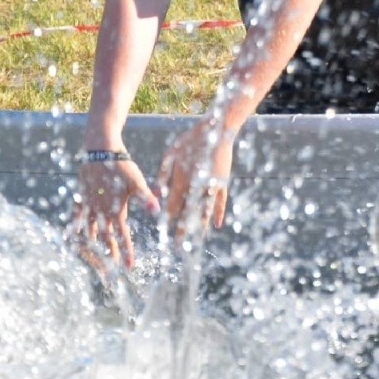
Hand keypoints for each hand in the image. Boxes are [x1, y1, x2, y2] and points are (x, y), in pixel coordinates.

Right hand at [73, 158, 157, 268]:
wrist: (100, 149)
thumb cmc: (121, 165)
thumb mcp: (136, 181)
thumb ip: (145, 197)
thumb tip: (157, 210)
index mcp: (116, 209)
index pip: (122, 236)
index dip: (126, 252)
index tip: (129, 266)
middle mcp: (101, 210)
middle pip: (105, 236)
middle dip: (110, 252)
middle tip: (114, 266)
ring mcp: (90, 204)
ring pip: (91, 228)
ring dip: (95, 242)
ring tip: (98, 254)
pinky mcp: (82, 195)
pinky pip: (77, 214)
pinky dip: (76, 224)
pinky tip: (76, 232)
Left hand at [157, 118, 235, 237]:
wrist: (216, 131)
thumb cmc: (190, 140)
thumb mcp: (171, 154)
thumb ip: (163, 174)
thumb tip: (156, 193)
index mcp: (182, 180)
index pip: (173, 205)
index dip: (169, 219)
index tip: (165, 233)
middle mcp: (196, 187)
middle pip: (188, 213)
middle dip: (183, 230)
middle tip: (179, 247)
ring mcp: (211, 186)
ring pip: (204, 211)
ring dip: (199, 227)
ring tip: (196, 241)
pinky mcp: (222, 183)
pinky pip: (220, 202)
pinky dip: (218, 214)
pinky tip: (216, 226)